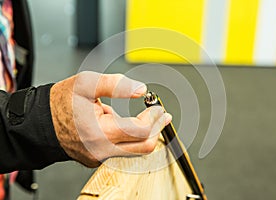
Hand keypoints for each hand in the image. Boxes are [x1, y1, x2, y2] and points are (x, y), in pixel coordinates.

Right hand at [50, 71, 171, 166]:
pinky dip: (130, 139)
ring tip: (146, 117)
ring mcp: (100, 156)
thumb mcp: (87, 84)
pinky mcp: (97, 158)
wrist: (40, 122)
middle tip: (162, 116)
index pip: (141, 131)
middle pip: (144, 146)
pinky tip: (127, 125)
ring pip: (134, 150)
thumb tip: (140, 89)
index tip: (158, 107)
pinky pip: (121, 151)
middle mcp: (102, 150)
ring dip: (144, 134)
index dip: (154, 118)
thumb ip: (116, 85)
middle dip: (157, 129)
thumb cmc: (60, 103)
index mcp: (101, 132)